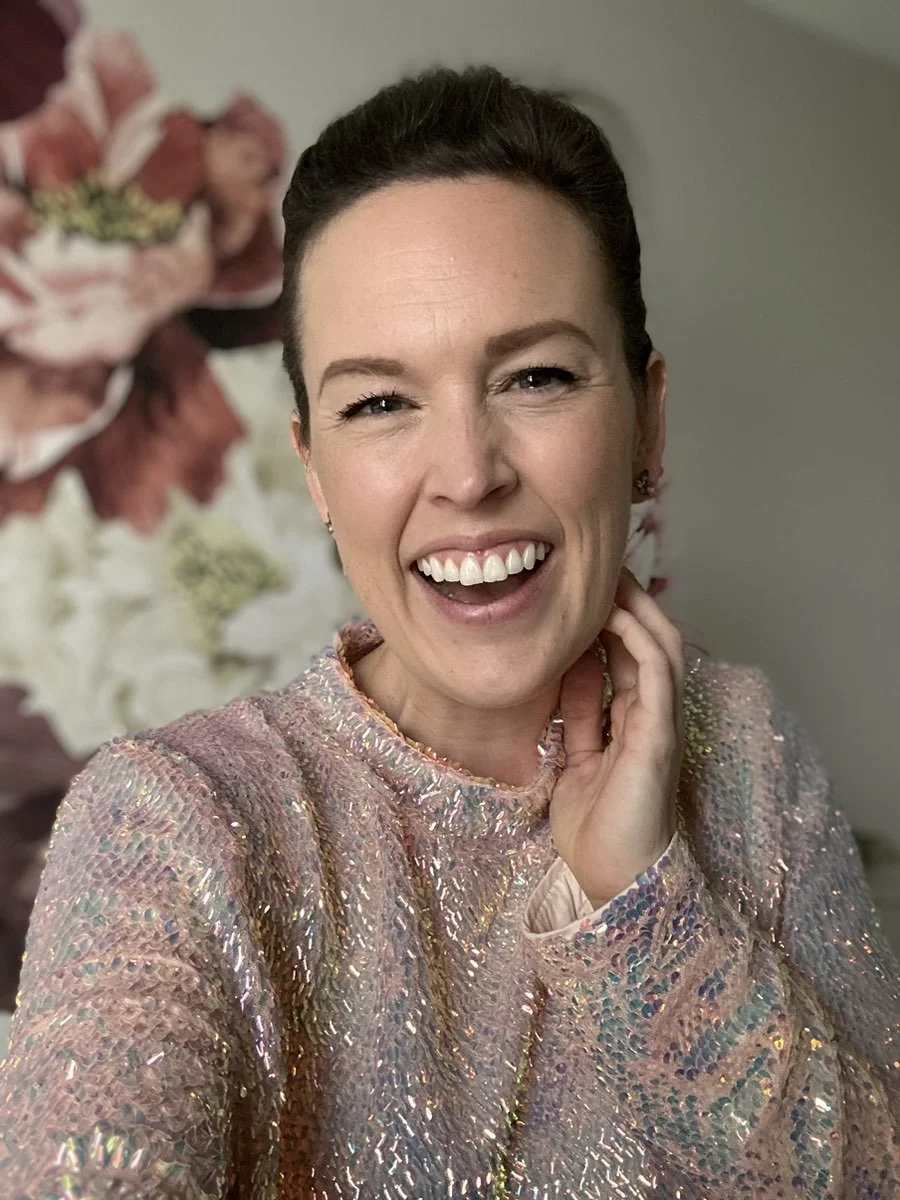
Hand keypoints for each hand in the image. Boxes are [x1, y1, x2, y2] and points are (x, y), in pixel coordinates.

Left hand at [549, 566, 685, 909]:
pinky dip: (640, 639)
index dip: (612, 619)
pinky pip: (657, 674)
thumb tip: (568, 673)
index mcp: (635, 721)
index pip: (629, 655)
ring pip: (662, 647)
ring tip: (611, 576)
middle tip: (601, 568)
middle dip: (629, 601)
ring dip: (639, 607)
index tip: (584, 589)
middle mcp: (653, 715)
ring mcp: (661, 723)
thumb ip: (579, 717)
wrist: (612, 879)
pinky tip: (616, 615)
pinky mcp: (658, 735)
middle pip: (651, 641)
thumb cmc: (596, 827)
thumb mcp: (576, 759)